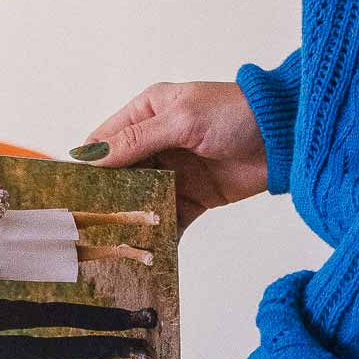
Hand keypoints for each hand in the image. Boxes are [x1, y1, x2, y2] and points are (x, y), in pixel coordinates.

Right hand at [73, 79, 269, 232]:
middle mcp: (156, 142)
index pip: (105, 140)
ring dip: (134, 215)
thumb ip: (137, 140)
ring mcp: (177, 171)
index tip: (69, 189)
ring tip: (117, 240)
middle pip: (121, 173)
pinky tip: (150, 247)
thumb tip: (91, 156)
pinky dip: (162, 230)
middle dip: (108, 195)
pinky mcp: (197, 196)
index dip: (88, 163)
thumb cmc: (236, 113)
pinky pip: (172, 216)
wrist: (289, 136)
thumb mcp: (182, 120)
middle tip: (89, 222)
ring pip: (143, 196)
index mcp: (147, 112)